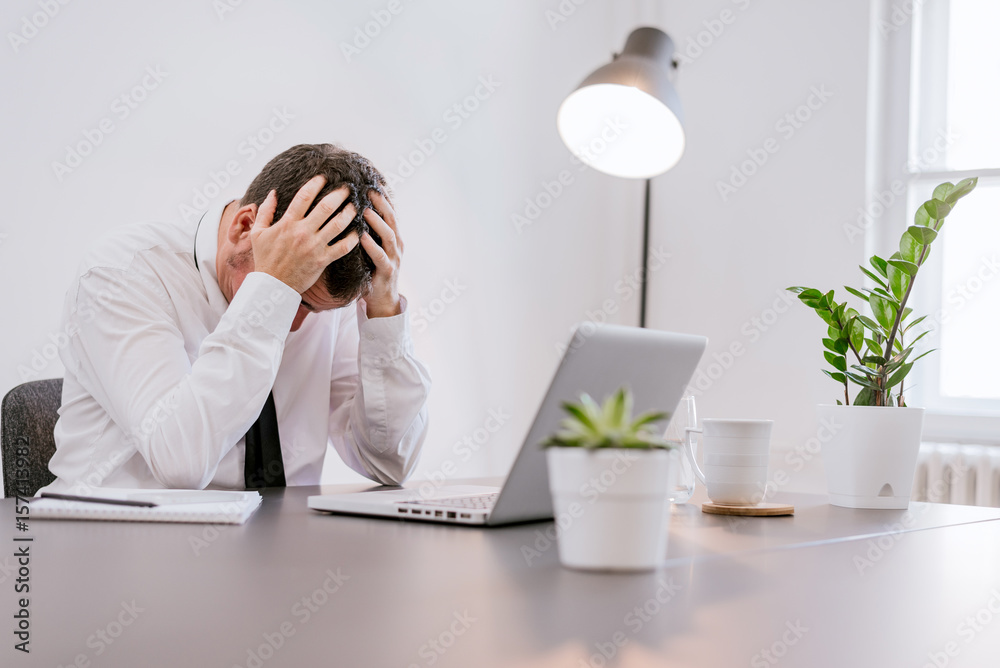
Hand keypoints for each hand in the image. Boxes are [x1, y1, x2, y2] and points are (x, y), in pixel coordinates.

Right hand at [250, 176, 359, 293]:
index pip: (303, 196)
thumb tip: (273, 192)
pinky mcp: (322, 260)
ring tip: (356, 206)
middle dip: (339, 194)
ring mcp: (314, 246)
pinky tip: (359, 232)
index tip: (324, 177)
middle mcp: (302, 232)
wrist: (272, 285)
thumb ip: (265, 211)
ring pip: (338, 225)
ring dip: (349, 213)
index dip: (316, 184)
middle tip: (348, 187)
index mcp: (287, 223)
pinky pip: (343, 247)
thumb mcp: (258, 233)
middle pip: (326, 207)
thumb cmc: (265, 258)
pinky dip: (353, 239)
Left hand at [361, 190, 402, 317]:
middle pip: (391, 218)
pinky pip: (380, 256)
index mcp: (393, 237)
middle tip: (368, 189)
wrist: (383, 300)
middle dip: (381, 203)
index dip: (383, 197)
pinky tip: (361, 237)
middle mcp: (397, 244)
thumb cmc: (373, 271)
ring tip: (364, 209)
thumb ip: (368, 231)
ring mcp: (394, 257)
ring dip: (376, 221)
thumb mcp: (372, 247)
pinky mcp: (387, 271)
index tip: (372, 182)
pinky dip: (371, 246)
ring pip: (388, 234)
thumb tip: (354, 209)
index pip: (390, 211)